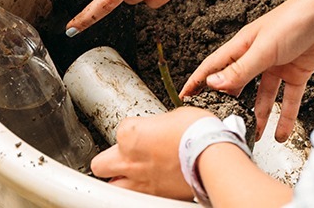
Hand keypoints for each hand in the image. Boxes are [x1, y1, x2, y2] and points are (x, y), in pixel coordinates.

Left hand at [91, 107, 214, 199]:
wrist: (213, 156)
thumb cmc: (198, 132)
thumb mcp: (176, 115)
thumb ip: (159, 124)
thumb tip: (162, 128)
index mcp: (130, 134)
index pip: (121, 129)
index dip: (135, 131)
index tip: (146, 132)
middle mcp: (129, 160)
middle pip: (100, 164)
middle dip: (110, 161)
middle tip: (125, 158)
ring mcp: (139, 181)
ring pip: (113, 187)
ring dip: (120, 181)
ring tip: (132, 177)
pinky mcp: (153, 196)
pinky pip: (137, 197)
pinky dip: (142, 192)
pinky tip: (152, 186)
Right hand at [180, 0, 313, 141]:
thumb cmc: (296, 19)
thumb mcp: (265, 47)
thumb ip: (241, 69)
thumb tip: (213, 84)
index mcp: (244, 44)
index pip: (215, 66)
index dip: (199, 80)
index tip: (185, 96)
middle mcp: (258, 55)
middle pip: (238, 82)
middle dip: (230, 102)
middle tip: (222, 121)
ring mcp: (278, 64)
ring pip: (264, 95)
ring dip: (260, 115)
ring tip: (255, 135)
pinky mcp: (298, 71)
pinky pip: (288, 99)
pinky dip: (285, 117)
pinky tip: (281, 132)